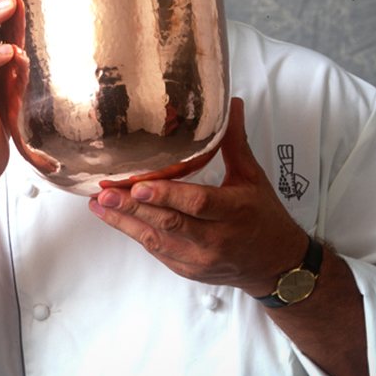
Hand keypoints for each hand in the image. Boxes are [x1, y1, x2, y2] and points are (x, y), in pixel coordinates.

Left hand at [88, 98, 307, 294]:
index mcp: (234, 211)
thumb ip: (235, 142)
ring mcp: (201, 259)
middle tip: (105, 192)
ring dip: (125, 222)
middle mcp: (216, 238)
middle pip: (169, 222)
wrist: (276, 266)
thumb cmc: (264, 218)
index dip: (167, 195)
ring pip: (157, 240)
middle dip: (133, 206)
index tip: (140, 184)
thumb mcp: (253, 176)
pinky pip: (158, 251)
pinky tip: (116, 220)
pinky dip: (136, 234)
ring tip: (99, 205)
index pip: (197, 203)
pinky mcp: (189, 271)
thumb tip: (231, 105)